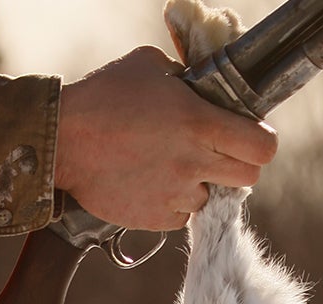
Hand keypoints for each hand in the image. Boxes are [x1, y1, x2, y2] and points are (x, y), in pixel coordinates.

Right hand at [56, 46, 277, 230]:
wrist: (59, 140)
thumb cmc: (103, 95)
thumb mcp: (151, 66)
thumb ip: (188, 79)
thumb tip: (202, 87)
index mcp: (200, 123)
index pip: (263, 147)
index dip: (260, 142)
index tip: (248, 138)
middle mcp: (193, 163)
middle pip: (247, 178)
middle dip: (235, 165)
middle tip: (214, 154)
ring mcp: (174, 195)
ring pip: (210, 198)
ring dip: (199, 185)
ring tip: (171, 168)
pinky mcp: (153, 218)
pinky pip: (179, 216)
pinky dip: (171, 204)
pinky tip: (150, 183)